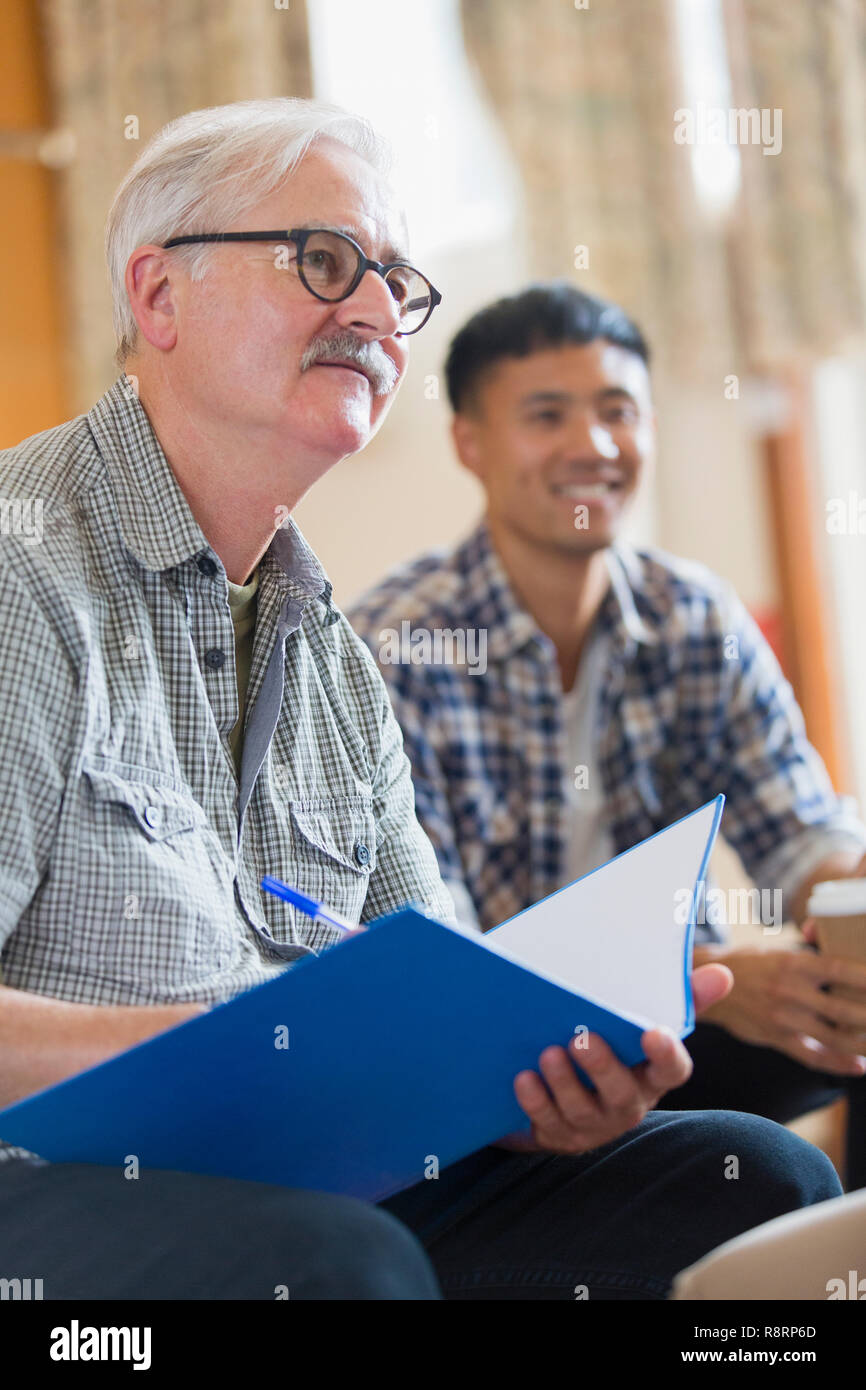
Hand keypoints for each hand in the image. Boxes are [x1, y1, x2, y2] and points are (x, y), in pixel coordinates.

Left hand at [494, 962, 732, 1154]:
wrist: (570, 1090)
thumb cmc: (617, 1046)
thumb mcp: (645, 1021)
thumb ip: (684, 1000)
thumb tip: (723, 975)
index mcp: (653, 1075)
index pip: (672, 1070)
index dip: (667, 1054)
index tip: (654, 1031)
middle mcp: (628, 1103)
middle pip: (622, 1093)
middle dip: (602, 1068)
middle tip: (582, 1038)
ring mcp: (593, 1124)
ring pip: (581, 1110)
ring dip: (564, 1083)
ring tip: (549, 1052)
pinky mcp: (560, 1135)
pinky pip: (547, 1124)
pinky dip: (535, 1102)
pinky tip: (523, 1079)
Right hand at [701, 940, 865, 1074]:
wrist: (703, 983)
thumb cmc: (749, 963)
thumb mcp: (777, 948)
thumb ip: (807, 948)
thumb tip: (828, 933)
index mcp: (793, 963)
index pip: (838, 969)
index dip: (865, 978)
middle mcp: (790, 991)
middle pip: (843, 1009)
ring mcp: (784, 1017)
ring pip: (834, 1037)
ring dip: (863, 1044)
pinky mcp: (776, 1038)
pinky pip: (813, 1056)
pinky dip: (839, 1064)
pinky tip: (859, 1066)